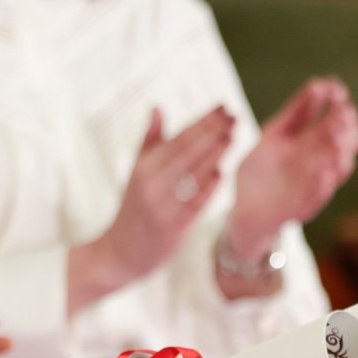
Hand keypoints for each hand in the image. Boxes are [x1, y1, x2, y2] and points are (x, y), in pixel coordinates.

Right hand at [71, 107, 238, 310]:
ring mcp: (165, 206)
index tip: (222, 106)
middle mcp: (154, 184)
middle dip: (214, 131)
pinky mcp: (176, 226)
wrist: (123, 251)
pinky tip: (222, 170)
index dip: (203, 121)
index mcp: (145, 167)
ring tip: (233, 135)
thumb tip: (158, 107)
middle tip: (234, 115)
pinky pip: (198, 201)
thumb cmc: (135, 206)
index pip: (180, 137)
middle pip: (190, 151)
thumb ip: (151, 139)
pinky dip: (211, 185)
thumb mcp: (136, 171)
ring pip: (196, 174)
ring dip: (217, 153)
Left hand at [227, 78, 357, 261]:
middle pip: (346, 141)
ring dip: (339, 151)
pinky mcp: (303, 207)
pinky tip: (325, 170)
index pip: (339, 120)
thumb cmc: (262, 169)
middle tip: (340, 108)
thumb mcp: (276, 134)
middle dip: (345, 124)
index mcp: (315, 144)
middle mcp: (321, 163)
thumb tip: (319, 83)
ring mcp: (315, 186)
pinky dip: (323, 185)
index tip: (336, 87)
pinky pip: (319, 197)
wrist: (246, 208)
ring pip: (340, 167)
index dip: (340, 104)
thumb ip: (297, 112)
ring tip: (334, 131)